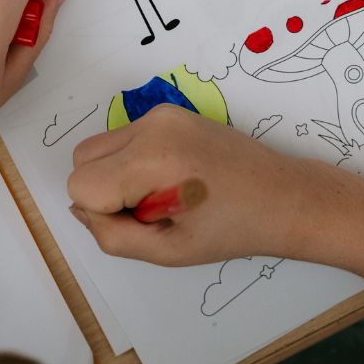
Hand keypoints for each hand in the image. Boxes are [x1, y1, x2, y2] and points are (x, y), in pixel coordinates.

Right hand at [67, 104, 307, 265]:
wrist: (283, 196)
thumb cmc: (232, 230)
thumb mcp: (167, 252)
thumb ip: (111, 236)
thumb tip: (81, 210)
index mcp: (150, 160)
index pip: (80, 185)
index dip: (103, 214)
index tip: (144, 222)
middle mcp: (150, 127)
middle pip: (82, 159)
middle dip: (104, 191)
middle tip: (151, 211)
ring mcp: (160, 114)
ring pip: (99, 146)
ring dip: (116, 175)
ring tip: (162, 194)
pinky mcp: (169, 111)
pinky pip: (125, 137)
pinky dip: (132, 161)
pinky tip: (171, 178)